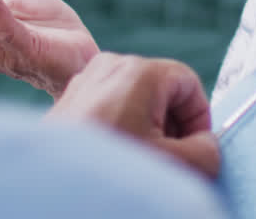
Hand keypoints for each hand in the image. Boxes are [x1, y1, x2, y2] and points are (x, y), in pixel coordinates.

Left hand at [48, 53, 219, 178]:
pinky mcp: (69, 98)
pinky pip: (110, 106)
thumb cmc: (109, 172)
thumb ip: (206, 151)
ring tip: (140, 163)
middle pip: (162, 91)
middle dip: (172, 127)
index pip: (189, 85)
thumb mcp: (174, 164)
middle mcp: (110, 64)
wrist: (48, 190)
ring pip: (136, 100)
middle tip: (168, 161)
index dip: (200, 120)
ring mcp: (85, 80)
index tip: (194, 150)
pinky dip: (122, 129)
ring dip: (147, 131)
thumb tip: (206, 144)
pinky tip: (117, 159)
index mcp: (139, 70)